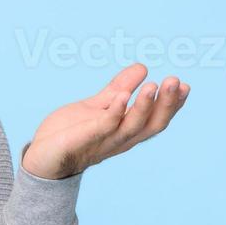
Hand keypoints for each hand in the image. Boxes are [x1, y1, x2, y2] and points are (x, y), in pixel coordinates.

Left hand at [20, 63, 188, 179]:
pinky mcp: (84, 139)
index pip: (156, 119)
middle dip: (167, 104)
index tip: (184, 86)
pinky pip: (104, 127)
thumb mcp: (98, 106)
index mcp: (126, 131)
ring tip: (154, 85)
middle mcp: (120, 139)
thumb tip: (143, 67)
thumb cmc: (70, 133)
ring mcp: (103, 141)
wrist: (41, 157)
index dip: (172, 105)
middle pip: (152, 124)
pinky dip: (115, 112)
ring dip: (145, 106)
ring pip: (132, 126)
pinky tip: (123, 96)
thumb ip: (119, 89)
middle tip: (176, 81)